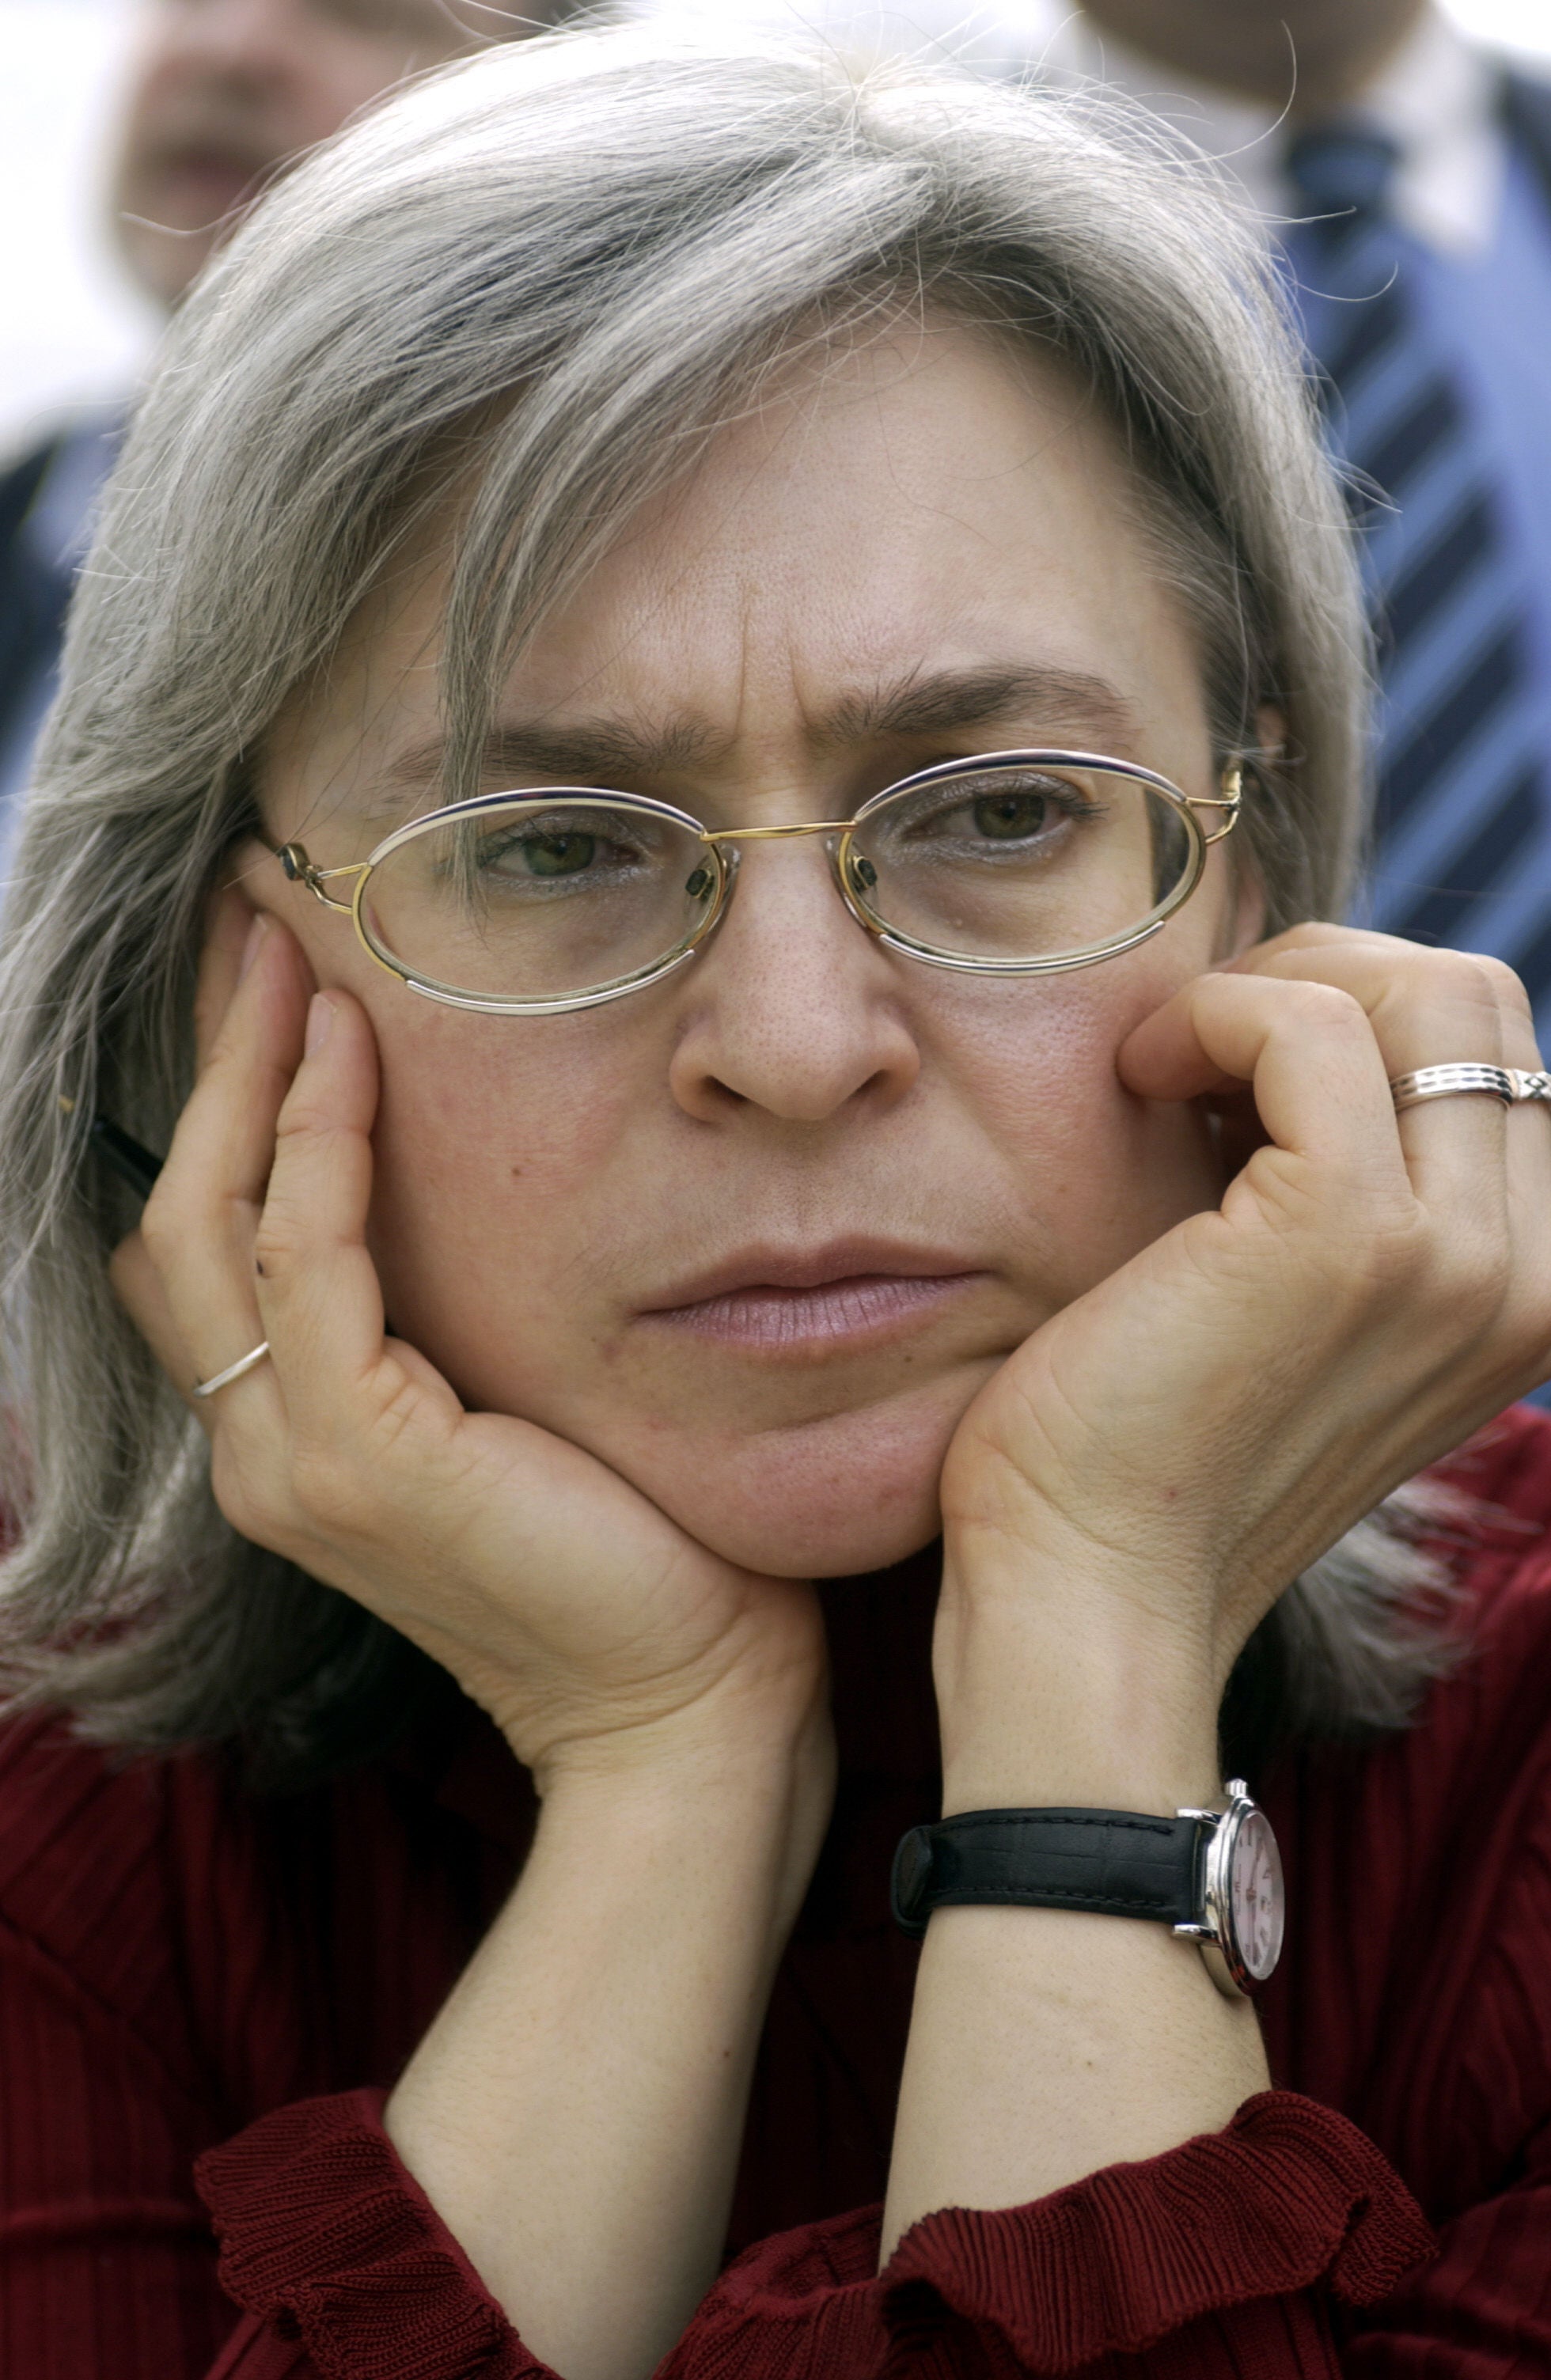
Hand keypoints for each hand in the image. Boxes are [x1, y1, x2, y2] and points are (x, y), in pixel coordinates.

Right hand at [110, 893, 829, 1807]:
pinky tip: (355, 1054)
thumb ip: (467, 1327)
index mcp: (295, 1446)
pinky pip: (308, 1258)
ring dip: (251, 1076)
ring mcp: (291, 1463)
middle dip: (214, 1066)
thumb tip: (488, 1195)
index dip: (225, 1114)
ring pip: (213, 1221)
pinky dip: (319, 1145)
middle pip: (179, 1218)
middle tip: (262, 930)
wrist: (691, 1711)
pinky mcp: (360, 1458)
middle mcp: (261, 1455)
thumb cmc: (646, 1558)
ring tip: (295, 955)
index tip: (279, 989)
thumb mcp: (528, 1416)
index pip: (213, 1252)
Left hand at [934, 927, 1550, 1803]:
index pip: (1495, 1054)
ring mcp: (1453, 1256)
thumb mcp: (1303, 1296)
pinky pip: (1305, 1028)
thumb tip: (1312, 1017)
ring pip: (1417, 992)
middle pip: (1472, 1000)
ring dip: (1265, 993)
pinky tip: (1138, 1080)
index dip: (1359, 1019)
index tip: (1234, 1076)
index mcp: (1532, 1286)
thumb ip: (1363, 1181)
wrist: (1086, 1580)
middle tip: (1196, 1051)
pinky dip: (1209, 1016)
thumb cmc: (1156, 1434)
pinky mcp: (1346, 1235)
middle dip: (1323, 980)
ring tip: (1166, 1071)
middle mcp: (1527, 1274)